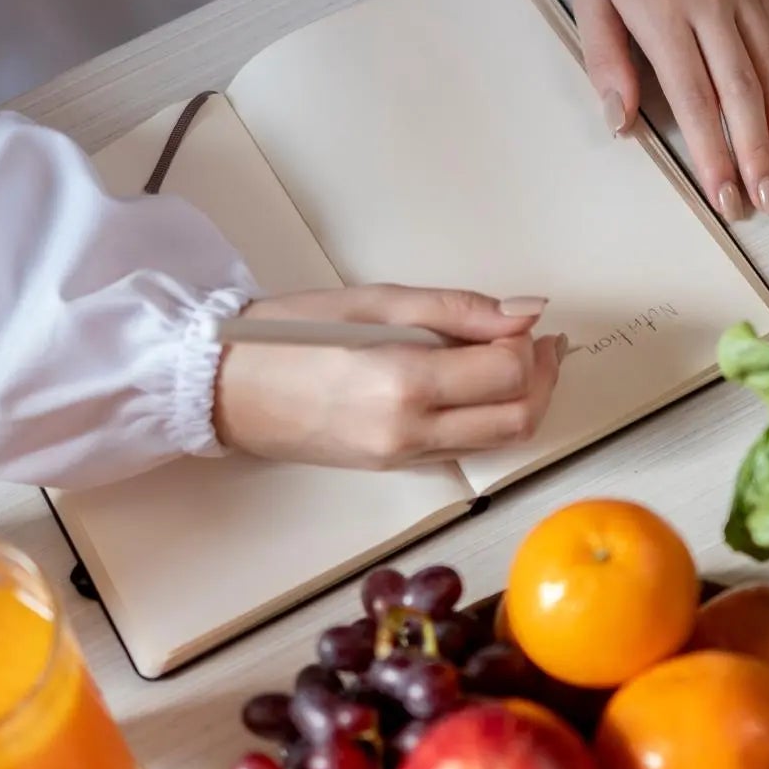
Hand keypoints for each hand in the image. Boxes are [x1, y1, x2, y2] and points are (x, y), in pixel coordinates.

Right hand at [213, 286, 562, 468]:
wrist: (225, 390)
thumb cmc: (288, 335)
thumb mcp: (374, 302)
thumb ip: (458, 309)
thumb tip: (528, 312)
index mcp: (403, 382)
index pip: (507, 373)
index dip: (530, 345)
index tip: (522, 322)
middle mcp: (410, 431)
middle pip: (518, 418)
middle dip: (543, 378)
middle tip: (540, 342)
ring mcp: (404, 457)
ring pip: (500, 441)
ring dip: (524, 401)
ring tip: (514, 359)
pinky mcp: (397, 467)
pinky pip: (466, 447)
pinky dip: (489, 417)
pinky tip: (477, 384)